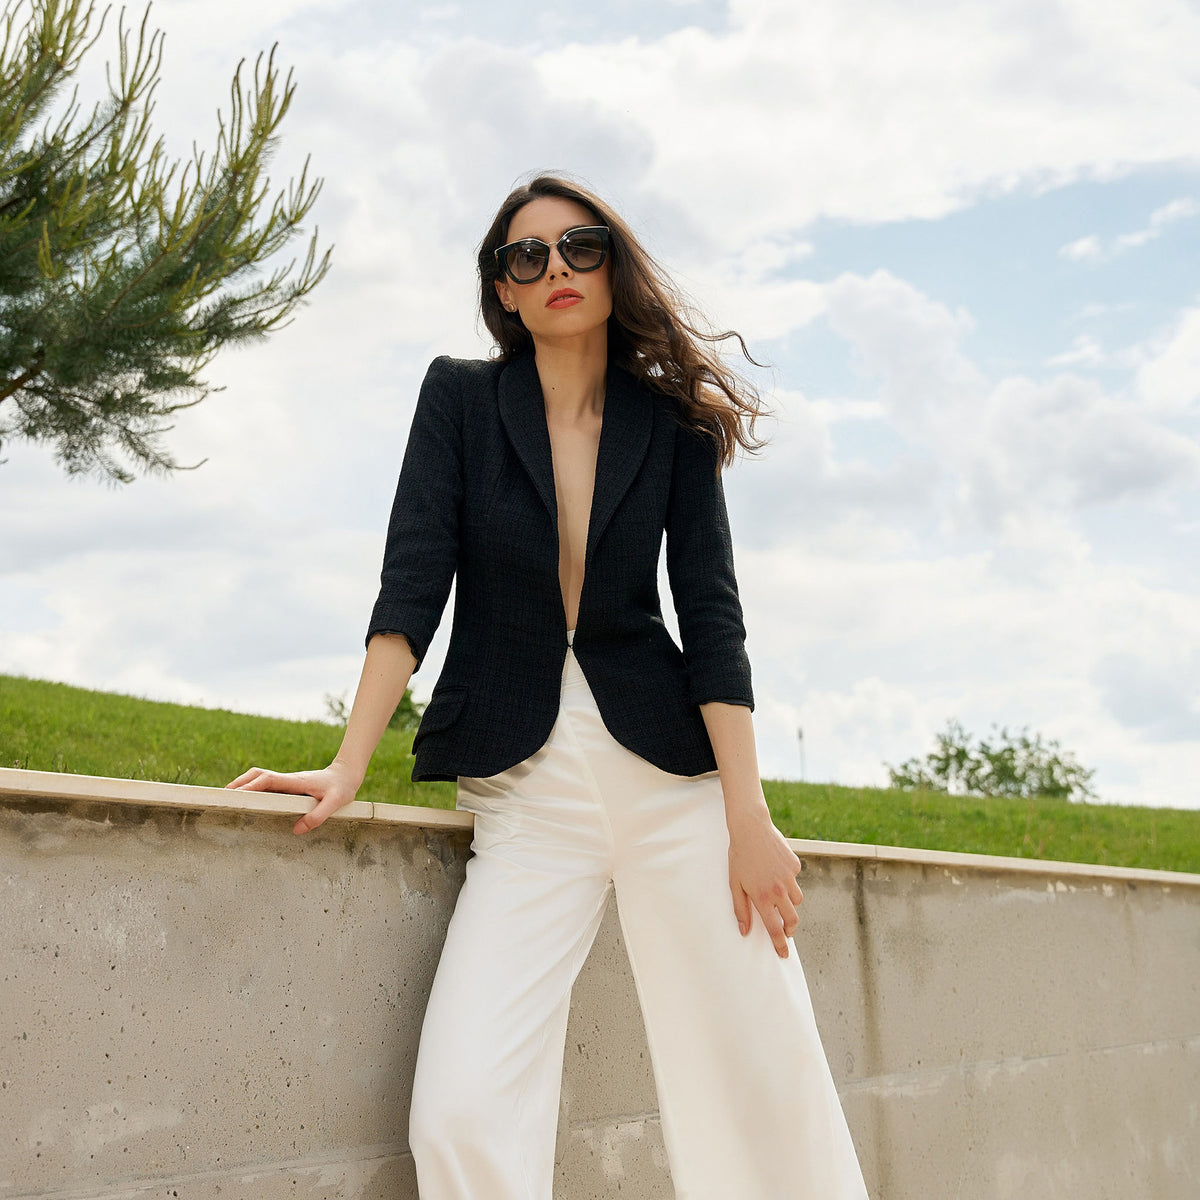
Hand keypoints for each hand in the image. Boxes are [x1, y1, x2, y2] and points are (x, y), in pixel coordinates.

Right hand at [225, 760, 361, 834]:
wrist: (346, 774)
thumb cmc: (341, 788)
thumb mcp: (335, 803)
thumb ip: (317, 816)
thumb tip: (296, 830)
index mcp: (295, 782)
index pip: (267, 780)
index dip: (249, 786)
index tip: (234, 795)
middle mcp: (288, 779)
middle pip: (256, 775)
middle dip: (239, 784)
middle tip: (222, 797)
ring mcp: (287, 781)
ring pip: (259, 778)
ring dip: (243, 785)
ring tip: (228, 799)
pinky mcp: (288, 785)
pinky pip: (266, 785)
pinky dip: (253, 789)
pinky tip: (248, 801)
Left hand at [727, 808, 803, 958]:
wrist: (751, 829)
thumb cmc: (739, 857)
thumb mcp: (735, 884)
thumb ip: (741, 909)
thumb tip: (744, 931)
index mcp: (762, 898)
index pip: (775, 929)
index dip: (780, 945)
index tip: (784, 954)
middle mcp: (778, 890)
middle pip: (792, 920)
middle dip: (790, 929)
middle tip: (786, 931)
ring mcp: (789, 878)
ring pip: (796, 899)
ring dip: (789, 904)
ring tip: (777, 896)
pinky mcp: (795, 865)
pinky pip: (795, 879)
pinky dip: (788, 880)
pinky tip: (776, 869)